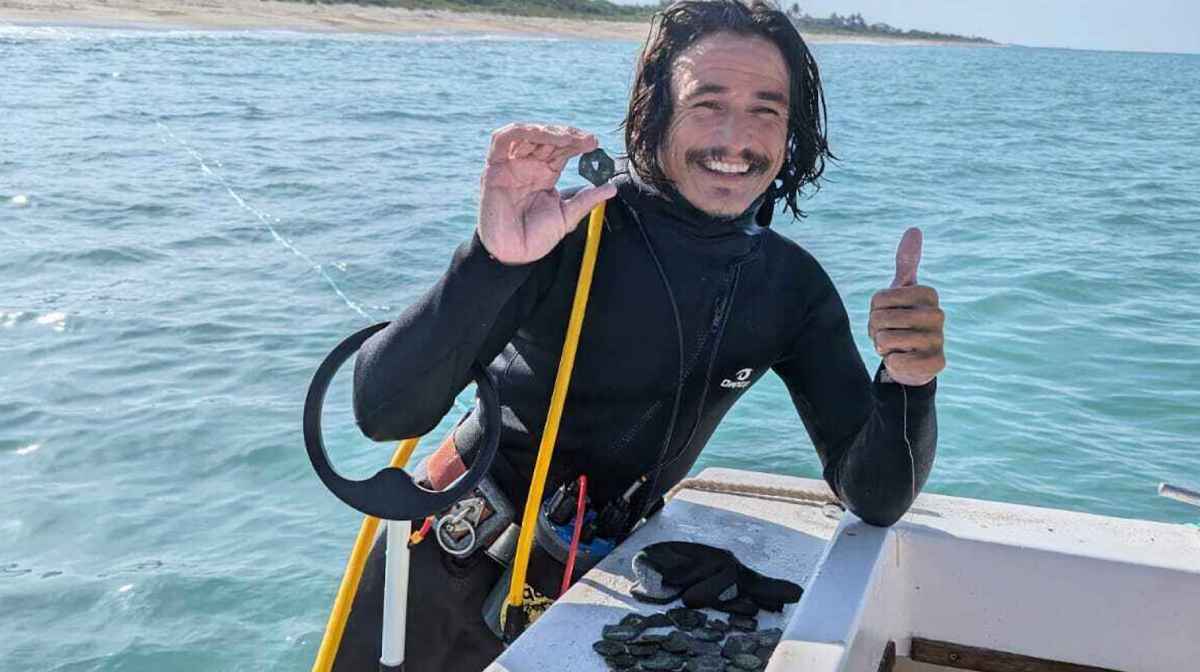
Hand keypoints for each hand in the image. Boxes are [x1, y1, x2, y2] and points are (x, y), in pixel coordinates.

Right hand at [477, 123, 617, 264]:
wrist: (513, 254)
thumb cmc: (536, 238)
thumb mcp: (567, 216)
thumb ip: (586, 200)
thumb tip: (612, 188)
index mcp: (545, 174)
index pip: (561, 150)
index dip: (577, 142)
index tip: (594, 143)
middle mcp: (528, 165)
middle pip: (547, 139)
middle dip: (567, 135)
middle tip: (586, 139)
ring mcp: (510, 165)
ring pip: (527, 134)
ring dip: (547, 131)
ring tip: (566, 138)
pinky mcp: (494, 167)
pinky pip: (501, 140)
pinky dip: (520, 132)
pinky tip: (540, 134)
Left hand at [868, 227, 945, 385]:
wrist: (913, 359)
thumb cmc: (904, 320)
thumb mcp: (903, 290)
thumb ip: (907, 261)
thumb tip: (914, 229)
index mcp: (928, 293)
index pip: (878, 298)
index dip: (875, 309)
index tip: (888, 313)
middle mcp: (938, 315)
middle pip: (880, 318)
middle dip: (876, 329)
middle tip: (890, 333)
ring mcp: (938, 339)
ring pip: (885, 340)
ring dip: (883, 346)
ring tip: (897, 346)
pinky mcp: (936, 363)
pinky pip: (897, 361)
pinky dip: (893, 362)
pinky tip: (905, 360)